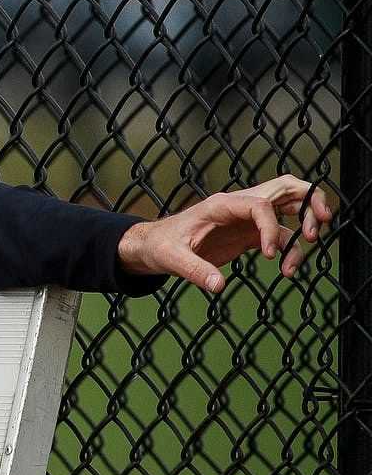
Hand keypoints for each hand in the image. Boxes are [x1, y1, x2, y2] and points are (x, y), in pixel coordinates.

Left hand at [115, 175, 333, 292]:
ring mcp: (247, 218)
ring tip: (311, 244)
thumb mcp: (171, 259)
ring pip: (289, 207)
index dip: (270, 228)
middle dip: (309, 200)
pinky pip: (281, 234)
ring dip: (307, 221)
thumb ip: (195, 270)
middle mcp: (238, 206)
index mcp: (221, 205)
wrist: (153, 246)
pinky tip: (288, 270)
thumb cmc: (160, 246)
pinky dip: (291, 248)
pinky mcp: (250, 234)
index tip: (269, 255)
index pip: (259, 204)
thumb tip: (218, 286)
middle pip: (285, 188)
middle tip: (322, 222)